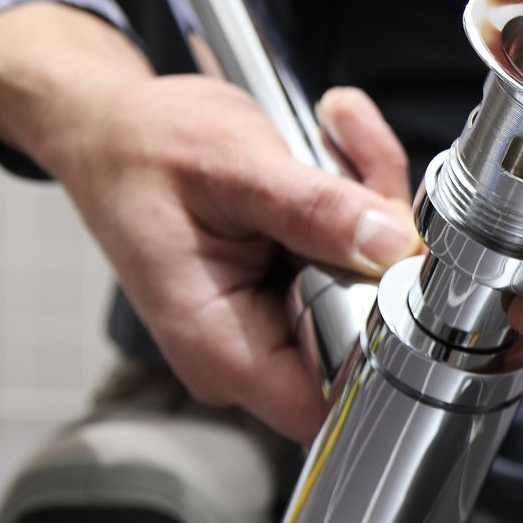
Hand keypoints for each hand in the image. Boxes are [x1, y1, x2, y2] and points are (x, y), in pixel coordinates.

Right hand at [0, 2, 418, 441]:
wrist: (116, 124)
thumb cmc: (144, 148)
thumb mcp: (230, 164)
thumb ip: (312, 208)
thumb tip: (390, 245)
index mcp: (221, 344)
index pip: (335, 398)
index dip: (388, 342)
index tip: (406, 267)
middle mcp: (255, 346)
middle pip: (373, 329)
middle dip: (386, 243)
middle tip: (363, 172)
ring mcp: (283, 318)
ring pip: (380, 281)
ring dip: (376, 202)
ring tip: (336, 137)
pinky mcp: (304, 286)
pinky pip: (367, 253)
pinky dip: (365, 193)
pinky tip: (333, 138)